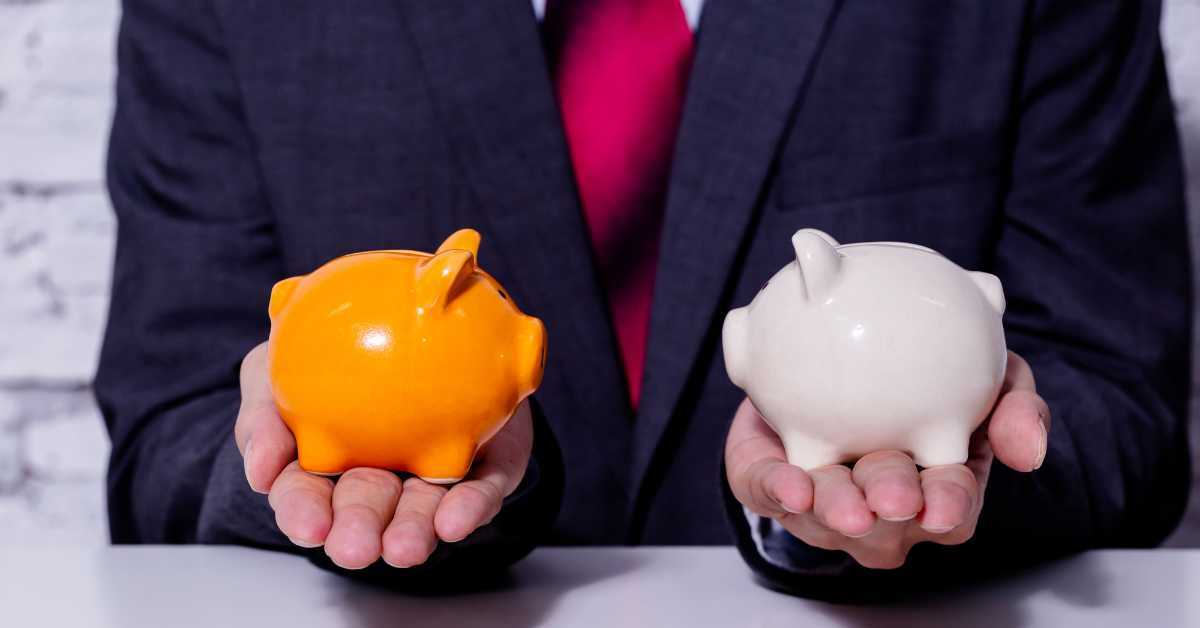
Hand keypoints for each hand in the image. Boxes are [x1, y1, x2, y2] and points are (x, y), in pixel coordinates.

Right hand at [234, 342, 532, 568]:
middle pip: (366, 511)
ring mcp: (433, 475)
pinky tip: (455, 521)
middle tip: (354, 548)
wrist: (422, 321)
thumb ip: (262, 413)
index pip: (308, 496)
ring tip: (404, 548)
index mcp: (326, 465)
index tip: (308, 526)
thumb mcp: (274, 369)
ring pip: (422, 509)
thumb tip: (259, 472)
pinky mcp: (486, 466)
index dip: (304, 514)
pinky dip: (469, 507)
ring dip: (411, 532)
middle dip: (358, 532)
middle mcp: (381, 478)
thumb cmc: (339, 352)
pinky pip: (482, 487)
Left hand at [725, 351, 1048, 568]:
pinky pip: (768, 489)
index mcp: (935, 487)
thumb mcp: (988, 376)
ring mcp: (823, 504)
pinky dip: (778, 488)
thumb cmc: (917, 377)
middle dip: (887, 509)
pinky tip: (790, 484)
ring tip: (830, 498)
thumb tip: (1029, 449)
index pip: (948, 510)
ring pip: (825, 516)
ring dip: (832, 507)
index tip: (942, 504)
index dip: (948, 508)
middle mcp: (879, 508)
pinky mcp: (769, 481)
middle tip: (890, 498)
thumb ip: (1015, 403)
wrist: (834, 351)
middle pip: (886, 523)